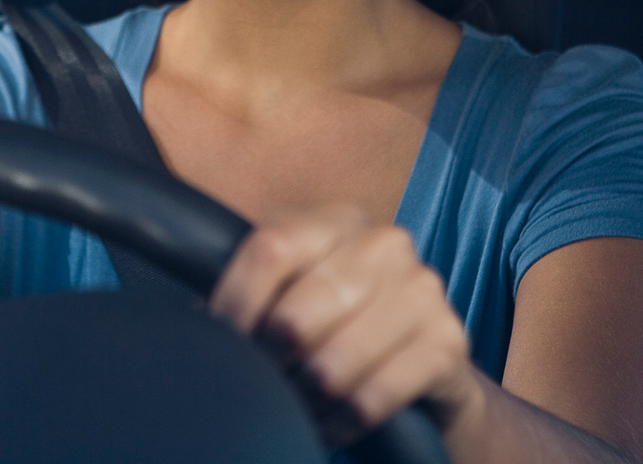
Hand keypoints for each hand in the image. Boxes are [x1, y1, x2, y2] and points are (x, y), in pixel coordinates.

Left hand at [211, 205, 477, 442]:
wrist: (429, 362)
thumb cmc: (341, 323)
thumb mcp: (297, 289)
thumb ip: (256, 289)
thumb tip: (193, 323)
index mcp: (336, 219)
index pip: (269, 249)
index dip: (235, 305)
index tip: (221, 344)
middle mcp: (384, 242)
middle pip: (297, 314)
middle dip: (272, 363)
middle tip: (266, 383)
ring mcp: (423, 288)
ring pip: (332, 363)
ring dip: (305, 399)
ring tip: (298, 406)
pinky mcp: (449, 341)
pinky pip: (374, 395)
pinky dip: (343, 420)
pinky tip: (333, 423)